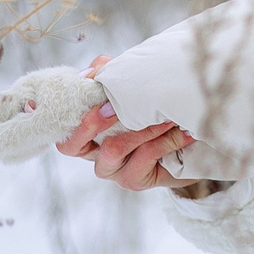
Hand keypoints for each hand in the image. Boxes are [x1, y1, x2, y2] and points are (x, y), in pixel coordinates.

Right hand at [52, 54, 194, 191]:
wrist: (191, 141)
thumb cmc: (156, 111)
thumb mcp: (133, 86)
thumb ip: (109, 72)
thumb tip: (90, 73)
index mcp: (88, 132)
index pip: (62, 128)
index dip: (64, 115)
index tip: (78, 96)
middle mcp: (94, 152)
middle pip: (72, 146)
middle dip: (92, 122)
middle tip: (113, 105)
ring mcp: (112, 169)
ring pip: (113, 147)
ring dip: (141, 128)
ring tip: (167, 116)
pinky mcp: (133, 180)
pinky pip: (143, 156)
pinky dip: (165, 140)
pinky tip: (182, 132)